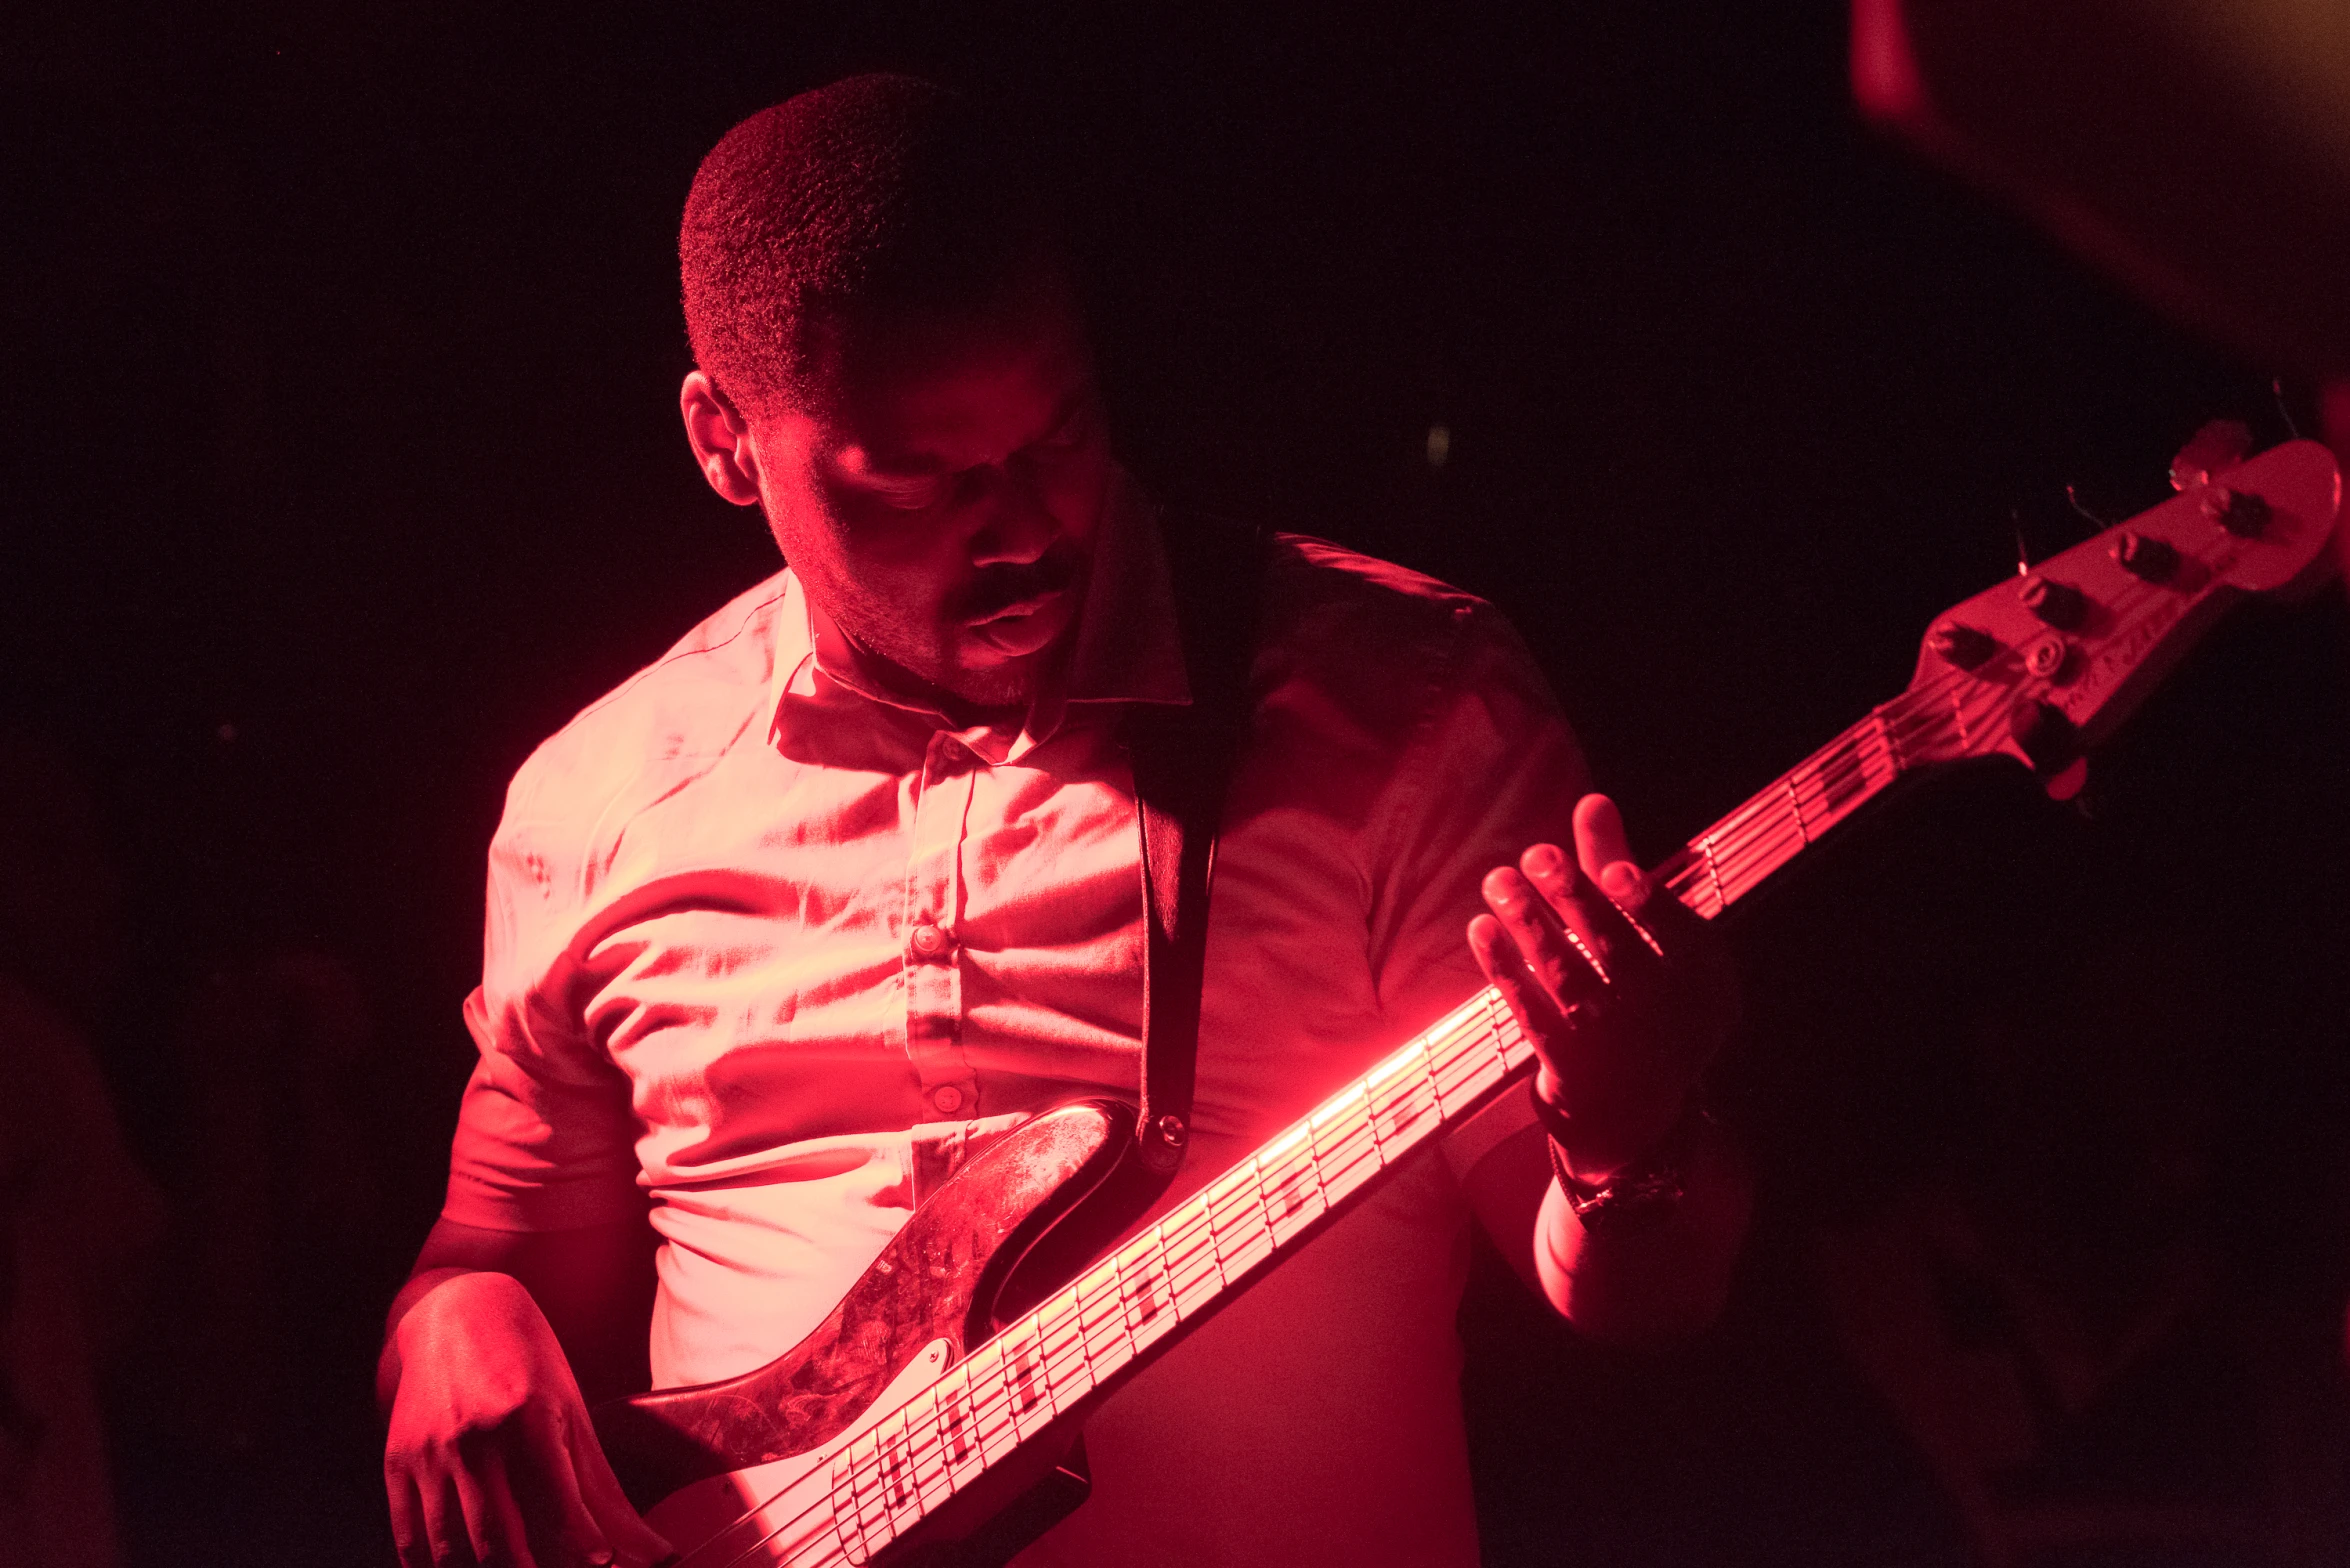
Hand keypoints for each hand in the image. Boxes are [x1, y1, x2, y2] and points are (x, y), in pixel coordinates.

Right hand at [384, 1271, 670, 1567]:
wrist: (457, 1312)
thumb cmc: (527, 1362)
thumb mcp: (572, 1412)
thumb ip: (601, 1488)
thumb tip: (654, 1550)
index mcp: (527, 1417)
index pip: (556, 1503)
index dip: (579, 1546)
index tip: (599, 1564)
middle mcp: (474, 1436)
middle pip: (498, 1539)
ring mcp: (429, 1452)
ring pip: (451, 1549)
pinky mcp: (397, 1462)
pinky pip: (410, 1539)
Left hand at [1468, 794, 1736, 1181]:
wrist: (1634, 1113)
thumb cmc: (1639, 996)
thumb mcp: (1644, 937)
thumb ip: (1616, 867)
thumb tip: (1593, 800)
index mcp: (1700, 978)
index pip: (1676, 934)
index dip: (1645, 904)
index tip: (1613, 872)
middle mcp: (1664, 1016)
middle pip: (1615, 949)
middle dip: (1573, 899)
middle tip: (1535, 856)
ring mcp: (1616, 1046)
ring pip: (1567, 977)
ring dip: (1529, 925)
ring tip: (1499, 881)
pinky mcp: (1569, 1069)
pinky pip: (1531, 1011)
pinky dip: (1504, 969)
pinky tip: (1481, 929)